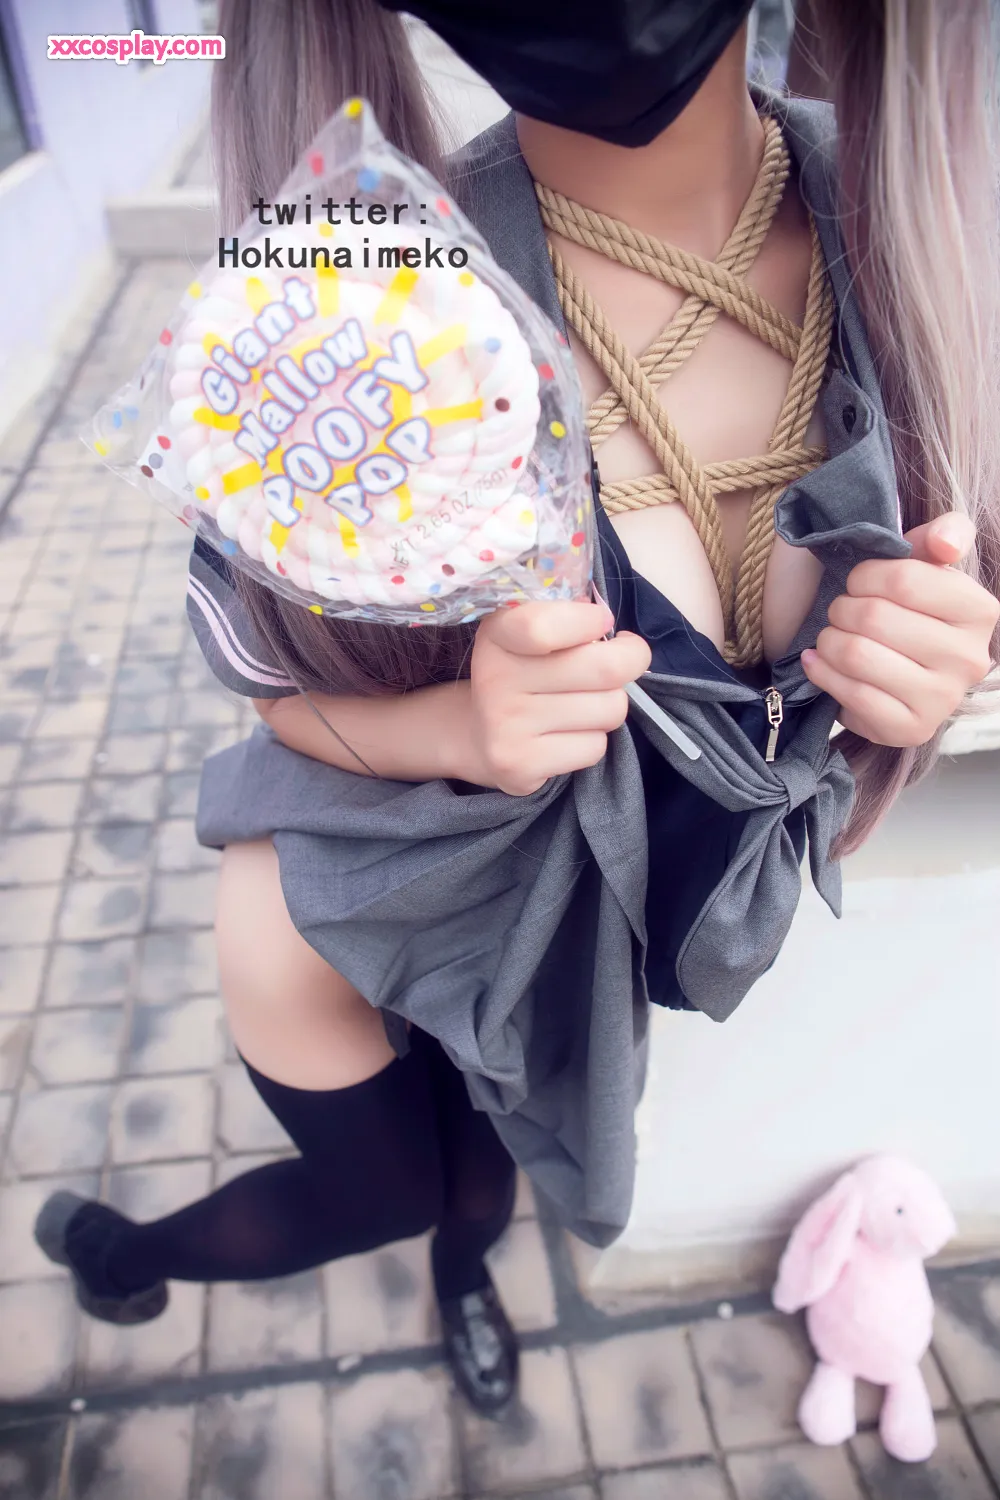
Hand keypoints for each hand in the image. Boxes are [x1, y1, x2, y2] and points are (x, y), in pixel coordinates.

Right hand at [468, 601, 651, 794]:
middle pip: (606, 668)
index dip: (590, 621)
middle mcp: (496, 678)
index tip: (601, 623)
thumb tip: (618, 636)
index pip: (545, 626)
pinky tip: (567, 734)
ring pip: (610, 710)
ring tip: (583, 703)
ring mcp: (506, 726)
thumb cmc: (526, 673)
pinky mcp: (521, 764)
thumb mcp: (531, 631)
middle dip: (630, 662)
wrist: (480, 736)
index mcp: (499, 633)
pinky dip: (592, 740)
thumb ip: (569, 618)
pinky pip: (595, 747)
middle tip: (622, 660)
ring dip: (609, 706)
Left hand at [801, 514, 997, 746]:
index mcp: (979, 611)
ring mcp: (942, 699)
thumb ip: (943, 534)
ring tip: (830, 635)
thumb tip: (944, 543)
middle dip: (842, 609)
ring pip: (857, 655)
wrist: (899, 667)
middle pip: (874, 618)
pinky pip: (850, 694)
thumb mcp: (928, 561)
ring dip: (828, 640)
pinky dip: (822, 673)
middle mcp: (969, 658)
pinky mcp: (911, 729)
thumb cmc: (909, 607)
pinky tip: (820, 662)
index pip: (904, 581)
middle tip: (840, 611)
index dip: (865, 576)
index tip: (858, 581)